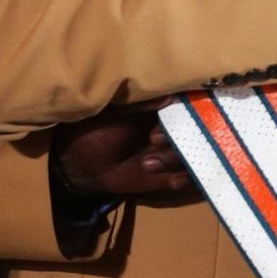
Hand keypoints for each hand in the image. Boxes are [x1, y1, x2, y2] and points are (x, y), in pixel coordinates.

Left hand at [53, 99, 191, 197]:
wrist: (81, 162)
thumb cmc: (97, 129)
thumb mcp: (116, 112)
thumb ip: (141, 106)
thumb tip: (170, 97)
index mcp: (163, 114)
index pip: (188, 110)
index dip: (189, 111)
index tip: (179, 112)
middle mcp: (172, 134)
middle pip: (195, 135)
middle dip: (180, 138)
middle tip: (154, 139)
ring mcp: (170, 157)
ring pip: (188, 157)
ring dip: (174, 160)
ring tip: (148, 164)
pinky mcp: (165, 178)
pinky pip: (184, 179)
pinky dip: (183, 180)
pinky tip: (175, 180)